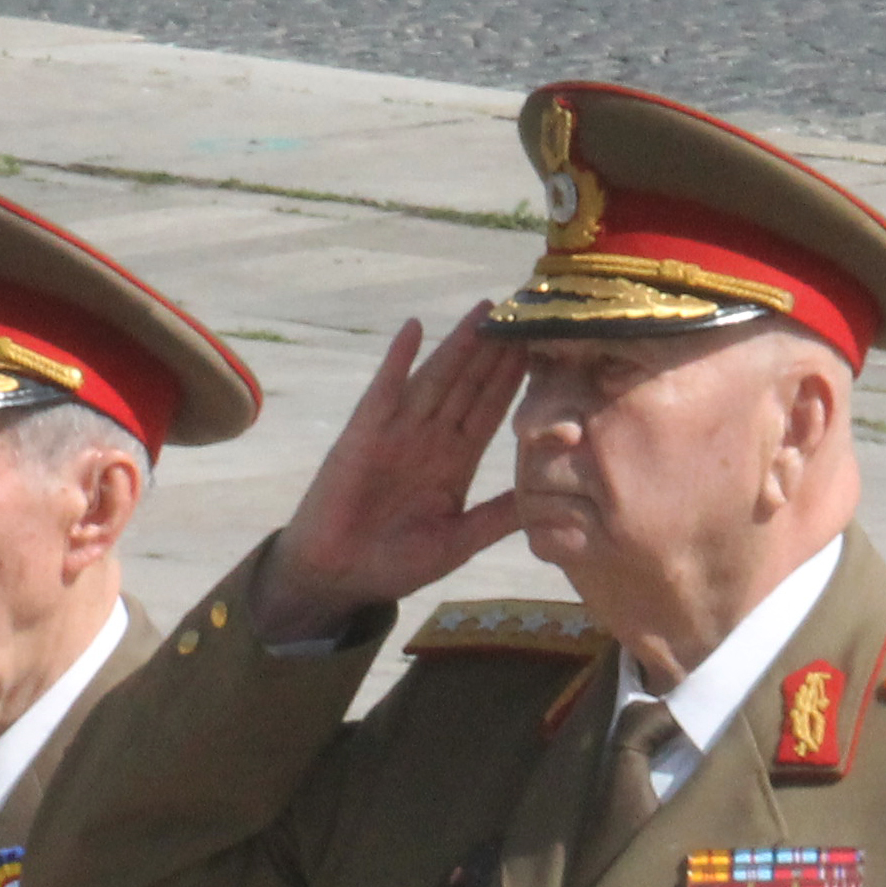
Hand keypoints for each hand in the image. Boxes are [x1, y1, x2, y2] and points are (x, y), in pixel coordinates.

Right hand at [256, 309, 528, 643]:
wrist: (339, 576)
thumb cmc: (395, 562)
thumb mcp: (458, 541)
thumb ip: (497, 517)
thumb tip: (547, 501)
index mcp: (456, 461)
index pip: (492, 410)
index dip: (514, 379)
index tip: (542, 348)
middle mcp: (431, 438)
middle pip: (469, 384)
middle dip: (494, 350)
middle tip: (520, 311)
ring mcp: (397, 431)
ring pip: (436, 379)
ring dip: (458, 345)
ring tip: (482, 310)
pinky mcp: (364, 433)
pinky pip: (384, 390)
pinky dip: (398, 361)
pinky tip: (414, 329)